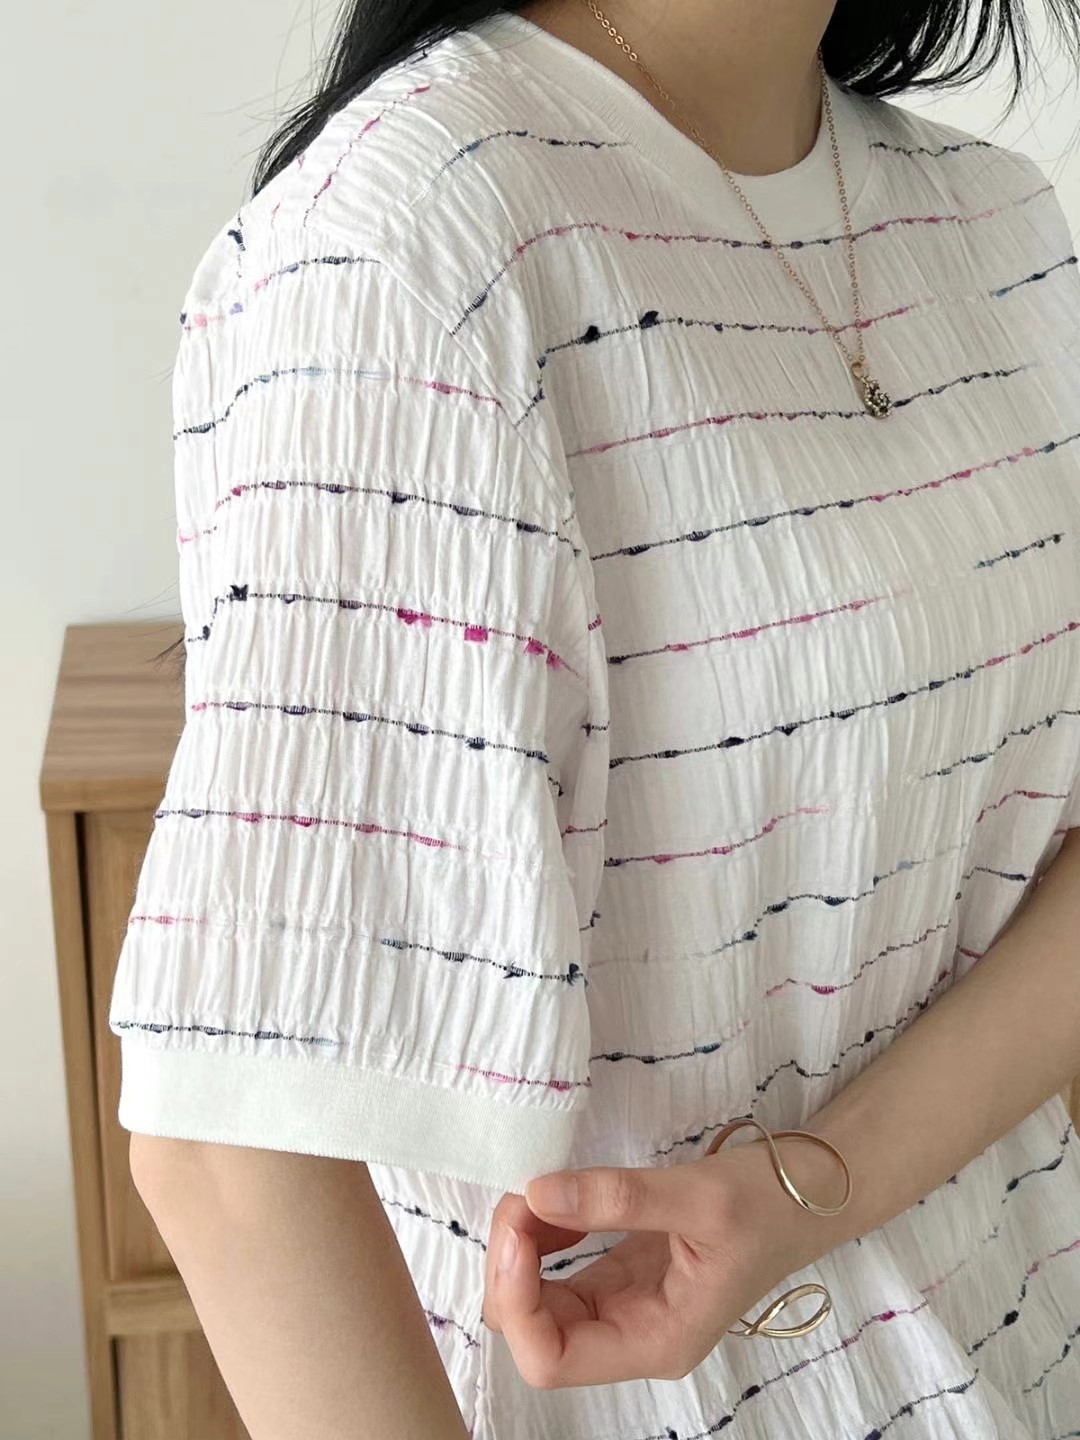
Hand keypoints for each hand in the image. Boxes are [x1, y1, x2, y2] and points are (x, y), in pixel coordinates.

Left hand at [481, 1144, 821, 1388]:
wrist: (809, 1192)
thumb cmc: (767, 1203)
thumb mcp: (698, 1195)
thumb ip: (617, 1197)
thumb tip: (537, 1193)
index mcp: (656, 1341)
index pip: (551, 1359)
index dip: (518, 1301)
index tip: (519, 1228)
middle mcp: (634, 1336)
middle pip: (535, 1330)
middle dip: (510, 1266)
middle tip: (522, 1196)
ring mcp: (625, 1307)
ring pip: (539, 1300)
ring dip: (521, 1248)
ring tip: (533, 1191)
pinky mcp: (621, 1275)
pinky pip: (558, 1270)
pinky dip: (541, 1235)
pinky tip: (555, 1200)